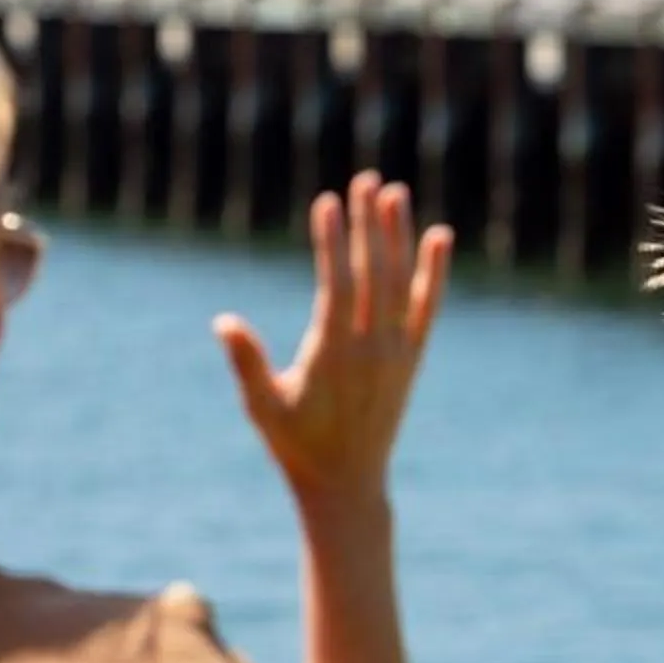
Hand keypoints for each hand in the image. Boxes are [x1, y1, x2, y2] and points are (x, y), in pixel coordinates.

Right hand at [215, 173, 449, 506]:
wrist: (348, 484)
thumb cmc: (298, 445)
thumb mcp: (264, 408)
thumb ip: (247, 364)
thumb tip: (224, 322)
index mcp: (335, 355)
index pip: (339, 286)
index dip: (334, 242)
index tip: (328, 202)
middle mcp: (373, 349)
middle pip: (374, 274)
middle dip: (369, 224)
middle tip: (365, 178)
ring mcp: (398, 352)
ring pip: (403, 283)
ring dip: (399, 236)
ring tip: (394, 191)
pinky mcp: (412, 358)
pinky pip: (428, 307)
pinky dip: (434, 272)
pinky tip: (439, 237)